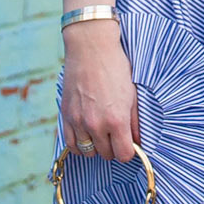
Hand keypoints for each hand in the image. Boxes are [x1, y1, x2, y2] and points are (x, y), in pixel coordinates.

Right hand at [60, 22, 138, 160]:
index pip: (124, 155)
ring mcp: (78, 121)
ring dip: (96, 146)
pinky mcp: (66, 116)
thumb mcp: (132, 94)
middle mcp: (96, 125)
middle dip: (113, 147)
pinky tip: (87, 136)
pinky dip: (79, 144)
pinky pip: (71, 144)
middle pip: (106, 154)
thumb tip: (137, 141)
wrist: (91, 48)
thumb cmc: (115, 68)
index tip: (129, 143)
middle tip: (116, 134)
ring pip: (88, 152)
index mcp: (117, 120)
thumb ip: (135, 122)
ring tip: (102, 133)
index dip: (129, 151)